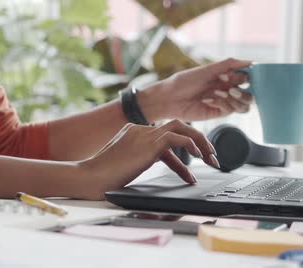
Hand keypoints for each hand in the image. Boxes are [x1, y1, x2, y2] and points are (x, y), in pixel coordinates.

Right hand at [79, 120, 218, 199]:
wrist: (91, 177)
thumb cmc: (104, 177)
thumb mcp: (127, 166)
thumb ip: (142, 161)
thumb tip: (161, 167)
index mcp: (134, 133)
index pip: (165, 139)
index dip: (181, 156)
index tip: (190, 174)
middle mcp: (140, 130)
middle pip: (177, 126)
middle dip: (197, 140)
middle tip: (211, 157)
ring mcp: (144, 134)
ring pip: (181, 127)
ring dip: (200, 142)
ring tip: (211, 158)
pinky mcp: (149, 143)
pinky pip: (177, 137)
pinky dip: (191, 144)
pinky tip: (198, 157)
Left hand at [139, 58, 253, 121]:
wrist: (169, 97)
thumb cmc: (185, 80)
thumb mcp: (207, 69)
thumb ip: (229, 64)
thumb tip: (251, 61)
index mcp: (226, 77)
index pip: (248, 78)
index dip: (248, 77)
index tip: (243, 74)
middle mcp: (227, 90)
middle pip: (250, 95)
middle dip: (243, 91)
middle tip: (231, 87)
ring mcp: (223, 102)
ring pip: (244, 105)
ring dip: (235, 98)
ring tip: (220, 92)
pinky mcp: (217, 113)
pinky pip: (231, 110)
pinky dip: (223, 103)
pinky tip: (208, 99)